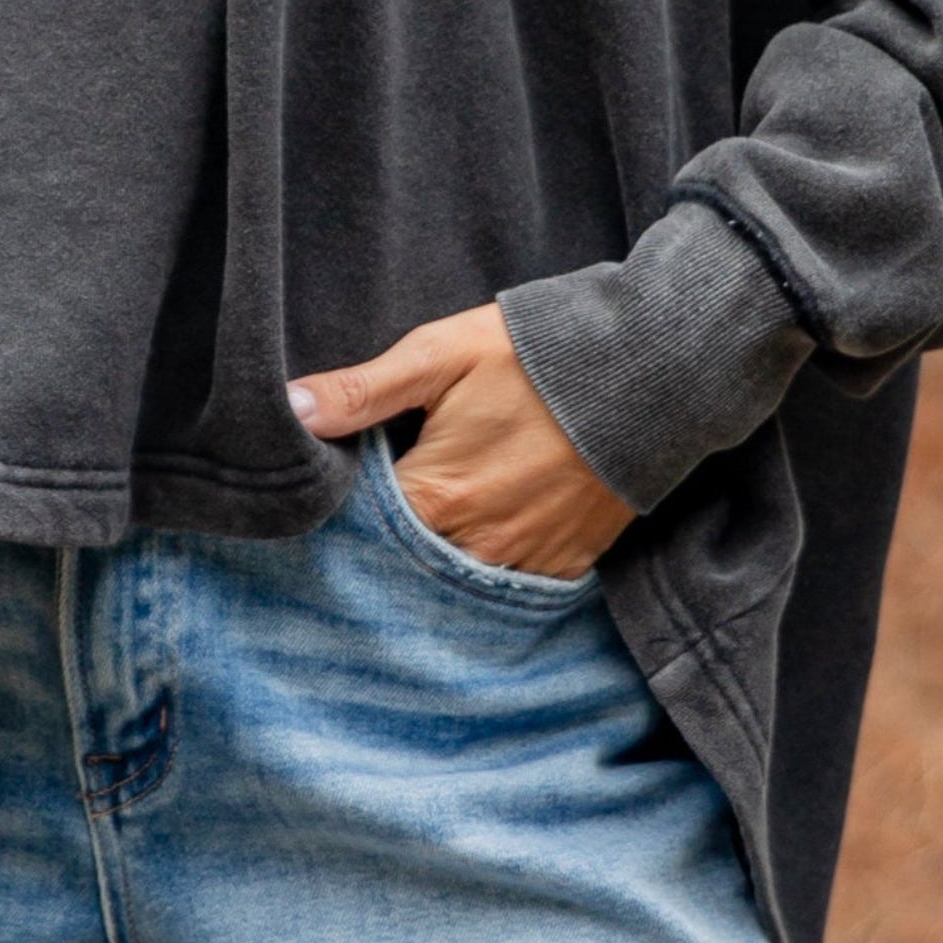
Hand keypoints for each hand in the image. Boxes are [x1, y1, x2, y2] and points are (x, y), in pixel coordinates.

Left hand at [289, 303, 634, 579]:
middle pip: (409, 567)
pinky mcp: (568, 562)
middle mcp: (479, 544)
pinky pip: (514, 587)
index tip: (338, 500)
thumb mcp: (440, 354)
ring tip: (435, 525)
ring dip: (440, 562)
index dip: (346, 518)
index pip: (363, 533)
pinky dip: (492, 572)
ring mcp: (527, 559)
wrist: (650, 372)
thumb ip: (363, 390)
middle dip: (389, 548)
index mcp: (438, 496)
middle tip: (383, 516)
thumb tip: (291, 410)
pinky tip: (483, 540)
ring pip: (460, 583)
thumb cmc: (537, 356)